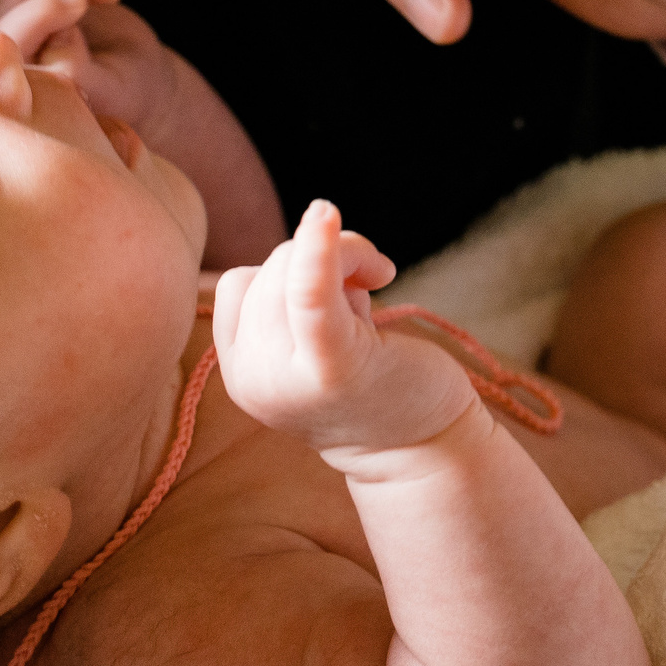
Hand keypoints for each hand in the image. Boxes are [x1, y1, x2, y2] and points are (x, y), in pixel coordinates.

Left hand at [0, 0, 286, 266]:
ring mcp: (20, 5)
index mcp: (19, 69)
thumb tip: (59, 49)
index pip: (16, 28)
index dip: (43, 9)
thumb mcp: (110, 91)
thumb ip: (79, 74)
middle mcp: (11, 33)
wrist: (136, 83)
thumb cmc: (123, 95)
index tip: (83, 6)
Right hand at [211, 201, 471, 462]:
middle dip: (324, 260)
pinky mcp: (333, 368)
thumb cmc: (376, 381)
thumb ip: (296, 293)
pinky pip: (310, 295)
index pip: (241, 284)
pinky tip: (326, 217)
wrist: (424, 448)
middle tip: (369, 295)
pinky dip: (318, 252)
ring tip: (374, 305)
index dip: (287, 274)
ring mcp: (288, 379)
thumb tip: (319, 220)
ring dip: (348, 257)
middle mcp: (251, 381)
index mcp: (240, 373)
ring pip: (295, 266)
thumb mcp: (318, 337)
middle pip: (270, 269)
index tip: (336, 299)